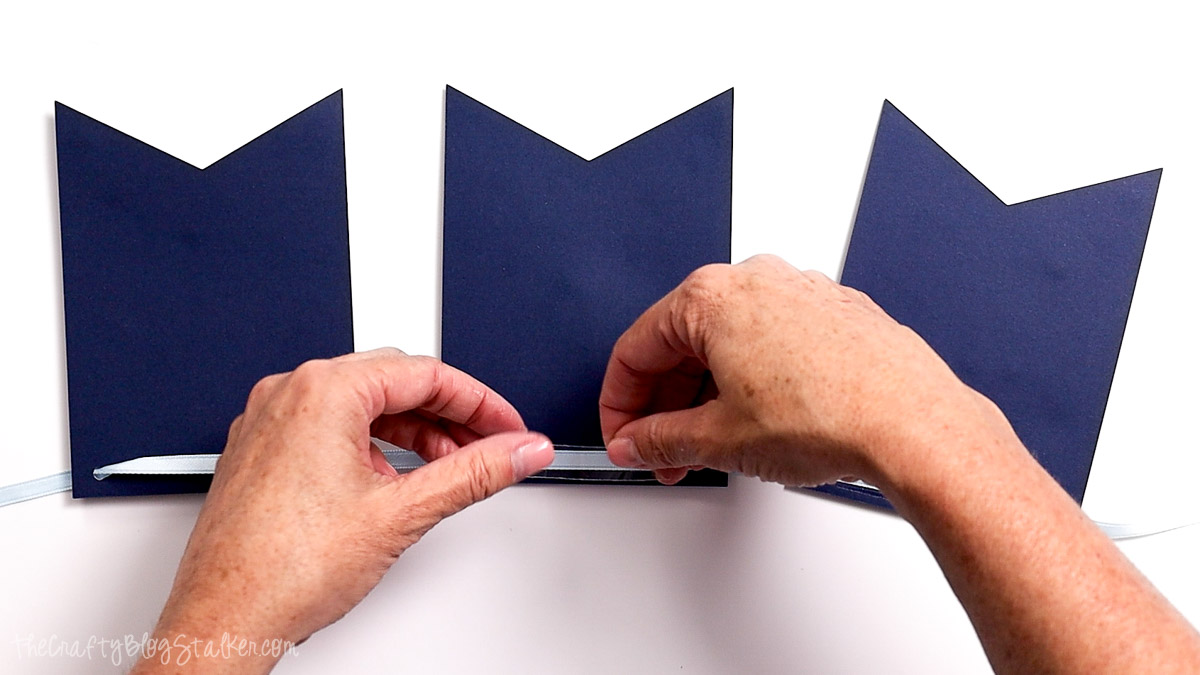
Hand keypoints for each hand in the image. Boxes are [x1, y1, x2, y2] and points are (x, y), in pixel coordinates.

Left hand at [135, 348, 553, 672]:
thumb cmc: (284, 569)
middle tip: (487, 445)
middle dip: (447, 416)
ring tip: (446, 470)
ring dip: (411, 433)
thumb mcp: (402, 513)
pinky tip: (393, 481)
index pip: (424, 373)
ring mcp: (268, 421)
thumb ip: (473, 473)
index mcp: (321, 391)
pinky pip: (327, 428)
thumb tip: (518, 451)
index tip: (506, 426)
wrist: (226, 619)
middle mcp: (287, 394)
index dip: (479, 402)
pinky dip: (370, 447)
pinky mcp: (259, 450)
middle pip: (392, 383)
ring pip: (360, 406)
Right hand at [599, 254, 1005, 487]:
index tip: (623, 435)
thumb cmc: (832, 413)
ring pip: (728, 342)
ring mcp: (800, 292)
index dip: (619, 404)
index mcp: (712, 297)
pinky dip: (751, 379)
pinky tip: (756, 423)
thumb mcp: (721, 438)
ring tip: (709, 446)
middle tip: (660, 449)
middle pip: (681, 343)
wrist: (914, 423)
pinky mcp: (835, 313)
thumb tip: (640, 442)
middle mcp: (756, 280)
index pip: (635, 349)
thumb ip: (662, 439)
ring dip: (707, 395)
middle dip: (665, 404)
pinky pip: (771, 342)